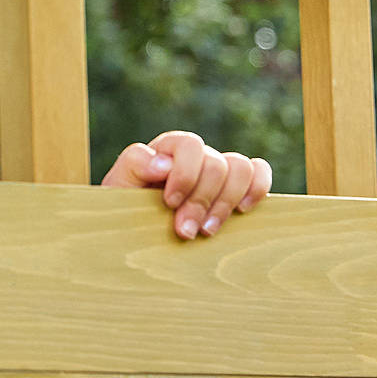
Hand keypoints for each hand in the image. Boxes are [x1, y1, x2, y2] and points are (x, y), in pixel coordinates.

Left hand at [101, 130, 271, 238]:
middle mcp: (195, 156)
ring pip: (241, 168)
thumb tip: (163, 163)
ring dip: (226, 202)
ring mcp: (218, 170)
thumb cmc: (124, 208)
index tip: (170, 203)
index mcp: (166, 149)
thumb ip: (133, 165)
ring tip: (207, 231)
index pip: (189, 145)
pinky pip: (258, 172)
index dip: (184, 174)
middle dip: (202, 201)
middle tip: (185, 231)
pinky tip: (241, 211)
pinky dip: (256, 188)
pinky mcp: (236, 186)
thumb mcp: (118, 186)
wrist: (133, 232)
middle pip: (216, 163)